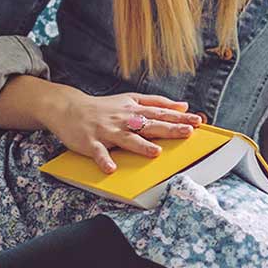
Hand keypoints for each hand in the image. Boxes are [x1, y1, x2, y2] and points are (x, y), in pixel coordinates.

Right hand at [42, 91, 203, 173]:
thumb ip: (157, 102)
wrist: (69, 108)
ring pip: (127, 139)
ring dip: (141, 146)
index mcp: (135, 110)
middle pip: (150, 125)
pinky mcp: (91, 142)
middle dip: (169, 129)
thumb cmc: (103, 107)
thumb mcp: (131, 99)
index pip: (161, 113)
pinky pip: (99, 153)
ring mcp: (108, 132)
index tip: (197, 120)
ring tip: (156, 152)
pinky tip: (111, 168)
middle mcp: (124, 120)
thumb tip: (182, 105)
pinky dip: (104, 161)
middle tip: (187, 132)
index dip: (180, 117)